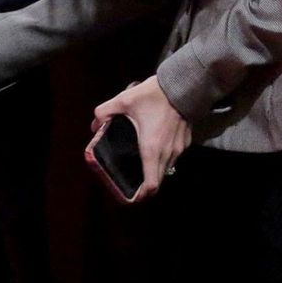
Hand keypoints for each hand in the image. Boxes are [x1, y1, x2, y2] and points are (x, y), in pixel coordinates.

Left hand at [91, 77, 188, 200]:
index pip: (151, 185)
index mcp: (151, 149)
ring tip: (142, 161)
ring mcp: (179, 149)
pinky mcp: (186, 142)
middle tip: (132, 181)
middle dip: (146, 184)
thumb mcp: (124, 100)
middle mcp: (167, 154)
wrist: (183, 86)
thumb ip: (104, 112)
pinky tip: (155, 145)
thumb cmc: (154, 95)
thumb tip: (95, 125)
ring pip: (167, 168)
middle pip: (158, 180)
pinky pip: (174, 156)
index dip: (142, 195)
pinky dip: (164, 157)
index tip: (132, 196)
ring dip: (155, 170)